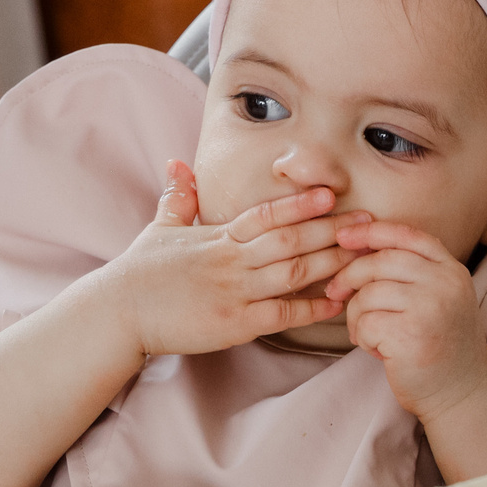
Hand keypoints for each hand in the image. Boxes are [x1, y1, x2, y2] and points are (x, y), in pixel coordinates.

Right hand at [94, 164, 371, 358]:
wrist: (117, 314)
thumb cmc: (140, 273)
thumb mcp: (159, 228)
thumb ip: (178, 197)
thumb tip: (177, 162)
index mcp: (217, 237)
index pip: (266, 215)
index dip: (299, 204)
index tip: (330, 193)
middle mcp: (230, 260)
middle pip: (289, 241)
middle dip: (332, 231)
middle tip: (369, 223)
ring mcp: (234, 292)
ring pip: (292, 274)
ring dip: (331, 264)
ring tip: (364, 257)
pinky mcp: (234, 324)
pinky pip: (281, 314)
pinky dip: (311, 308)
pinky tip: (336, 303)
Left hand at [325, 220, 486, 421]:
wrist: (462, 393)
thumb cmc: (441, 346)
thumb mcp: (439, 298)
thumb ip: (411, 273)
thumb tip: (356, 249)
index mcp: (451, 270)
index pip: (406, 234)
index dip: (370, 231)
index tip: (343, 236)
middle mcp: (445, 283)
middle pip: (380, 261)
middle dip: (349, 275)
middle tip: (336, 292)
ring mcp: (429, 308)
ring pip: (368, 294)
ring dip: (356, 315)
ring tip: (368, 334)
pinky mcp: (410, 335)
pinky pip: (365, 323)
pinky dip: (362, 338)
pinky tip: (378, 351)